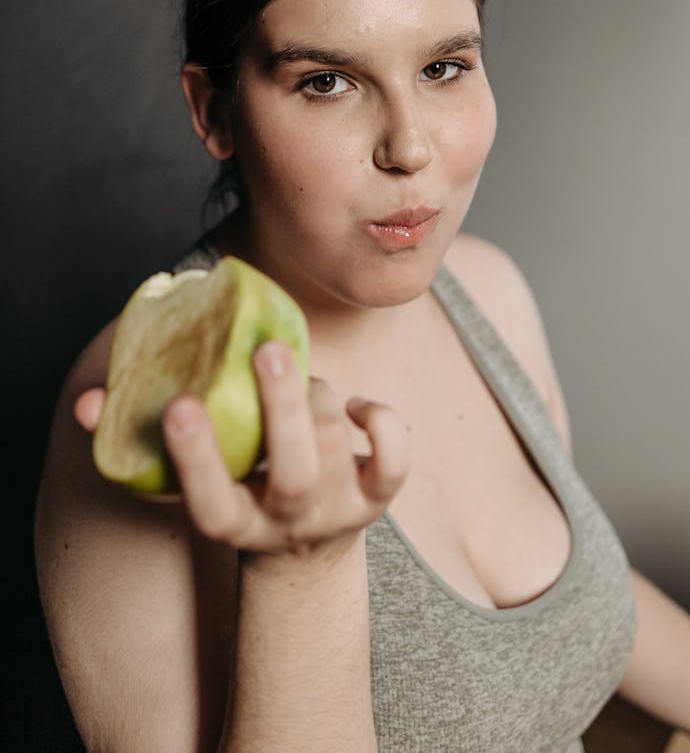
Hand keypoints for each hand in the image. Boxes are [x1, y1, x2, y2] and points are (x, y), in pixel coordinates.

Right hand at [74, 342, 408, 554]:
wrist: (304, 549)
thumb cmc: (238, 491)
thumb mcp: (192, 483)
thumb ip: (142, 442)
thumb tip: (88, 405)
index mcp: (235, 524)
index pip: (211, 504)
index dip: (196, 458)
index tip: (178, 406)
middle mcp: (291, 522)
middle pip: (296, 475)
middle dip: (282, 410)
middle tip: (266, 349)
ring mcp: (341, 511)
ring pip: (336, 440)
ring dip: (314, 393)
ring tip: (288, 374)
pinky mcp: (379, 496)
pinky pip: (394, 457)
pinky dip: (381, 421)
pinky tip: (355, 406)